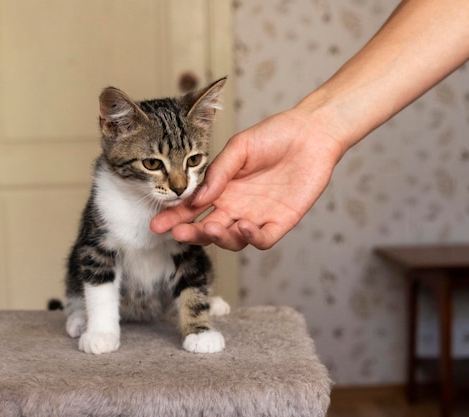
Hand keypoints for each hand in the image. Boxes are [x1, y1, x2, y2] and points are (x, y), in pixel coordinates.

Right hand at [150, 108, 344, 249]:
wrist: (311, 134)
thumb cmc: (274, 136)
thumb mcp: (239, 148)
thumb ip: (218, 172)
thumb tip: (197, 197)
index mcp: (223, 189)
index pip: (193, 209)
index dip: (175, 218)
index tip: (157, 225)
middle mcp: (237, 206)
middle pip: (209, 230)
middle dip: (192, 234)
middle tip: (179, 233)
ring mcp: (258, 216)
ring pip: (233, 239)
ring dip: (220, 238)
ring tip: (211, 228)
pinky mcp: (281, 222)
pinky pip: (263, 239)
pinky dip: (251, 238)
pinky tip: (243, 226)